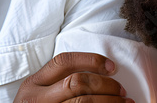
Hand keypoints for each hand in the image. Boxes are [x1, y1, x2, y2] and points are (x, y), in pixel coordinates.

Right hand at [13, 52, 133, 101]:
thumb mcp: (35, 94)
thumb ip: (53, 83)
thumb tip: (92, 74)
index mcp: (33, 83)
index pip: (62, 62)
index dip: (90, 60)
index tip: (111, 66)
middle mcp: (38, 98)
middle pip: (77, 83)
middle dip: (105, 84)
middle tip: (120, 89)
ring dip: (110, 102)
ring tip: (125, 102)